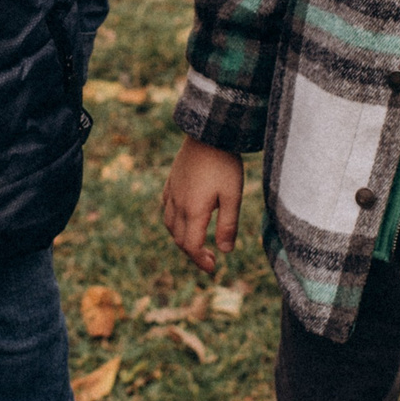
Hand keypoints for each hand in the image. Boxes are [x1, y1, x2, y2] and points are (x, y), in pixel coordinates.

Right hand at [161, 137, 244, 274]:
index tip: (213, 268)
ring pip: (170, 225)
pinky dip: (174, 221)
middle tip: (209, 259)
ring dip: (182, 239)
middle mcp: (178, 204)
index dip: (200, 261)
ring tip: (197, 242)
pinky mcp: (171, 182)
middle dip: (193, 253)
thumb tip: (224, 251)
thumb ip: (228, 225)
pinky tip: (184, 218)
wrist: (208, 132)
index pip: (191, 246)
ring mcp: (172, 192)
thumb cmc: (224, 164)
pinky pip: (166, 208)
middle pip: (179, 239)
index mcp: (193, 210)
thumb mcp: (233, 196)